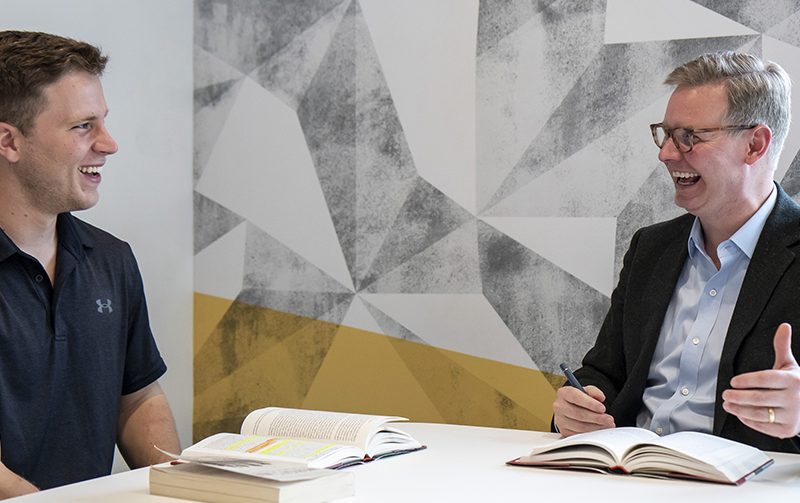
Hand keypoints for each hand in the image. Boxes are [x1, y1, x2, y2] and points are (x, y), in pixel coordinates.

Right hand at [552, 385, 614, 436]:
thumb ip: (593, 391)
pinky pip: (579, 435)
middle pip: (579, 414)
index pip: (575, 397)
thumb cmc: (579, 399)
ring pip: (580, 426)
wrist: (570, 408)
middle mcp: (559, 406)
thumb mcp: (586, 391)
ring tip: (606, 425)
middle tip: (609, 419)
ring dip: (596, 427)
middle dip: (596, 418)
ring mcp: (560, 420)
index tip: (602, 408)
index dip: (590, 403)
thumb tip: (600, 397)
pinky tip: (599, 429)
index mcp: (563, 393)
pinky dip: (591, 434)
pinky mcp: (564, 431)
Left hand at [722, 323, 799, 437]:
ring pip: (759, 413)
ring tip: (728, 404)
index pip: (765, 379)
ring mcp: (792, 416)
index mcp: (793, 381)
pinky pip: (763, 426)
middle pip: (759, 398)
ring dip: (739, 409)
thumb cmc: (797, 385)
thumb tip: (783, 327)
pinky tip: (740, 414)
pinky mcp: (787, 429)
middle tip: (726, 394)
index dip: (746, 380)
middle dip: (737, 397)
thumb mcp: (790, 365)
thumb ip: (782, 346)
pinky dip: (748, 421)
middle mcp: (794, 399)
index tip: (733, 381)